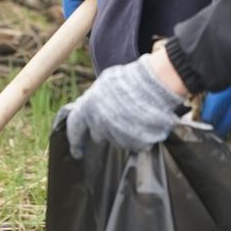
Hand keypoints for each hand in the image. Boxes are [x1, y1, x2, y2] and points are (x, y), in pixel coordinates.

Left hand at [64, 54, 186, 156]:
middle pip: (98, 134)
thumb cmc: (130, 79)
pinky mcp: (136, 143)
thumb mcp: (104, 83)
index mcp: (88, 109)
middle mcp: (100, 125)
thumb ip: (93, 99)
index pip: (74, 129)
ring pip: (117, 139)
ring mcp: (118, 135)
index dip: (75, 141)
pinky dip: (137, 137)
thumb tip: (88, 109)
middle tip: (117, 117)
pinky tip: (143, 122)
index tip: (77, 151)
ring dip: (122, 131)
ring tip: (134, 114)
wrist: (155, 82)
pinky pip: (134, 144)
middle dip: (104, 129)